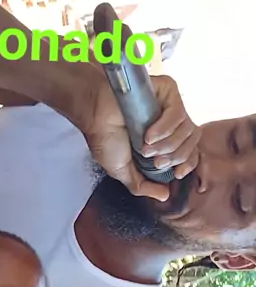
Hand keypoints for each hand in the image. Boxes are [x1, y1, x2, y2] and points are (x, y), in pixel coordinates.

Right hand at [79, 66, 200, 201]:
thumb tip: (164, 196)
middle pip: (192, 142)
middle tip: (153, 160)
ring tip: (145, 146)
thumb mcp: (123, 171)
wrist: (94, 115)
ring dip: (167, 144)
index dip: (188, 164)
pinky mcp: (167, 90)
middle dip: (174, 157)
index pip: (190, 152)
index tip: (177, 173)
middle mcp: (170, 123)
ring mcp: (169, 106)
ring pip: (187, 129)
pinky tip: (148, 134)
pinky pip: (178, 113)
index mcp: (164, 141)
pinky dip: (165, 128)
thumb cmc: (105, 138)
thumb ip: (143, 185)